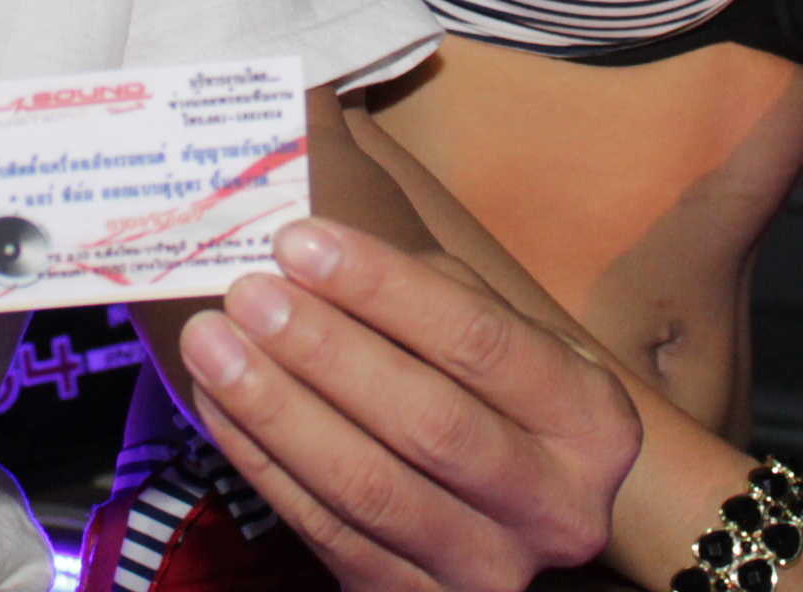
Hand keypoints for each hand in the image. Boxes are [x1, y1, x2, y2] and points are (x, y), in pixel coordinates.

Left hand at [171, 218, 638, 591]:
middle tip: (249, 294)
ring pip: (370, 488)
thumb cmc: (492, 396)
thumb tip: (312, 242)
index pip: (481, 342)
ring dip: (279, 410)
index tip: (299, 242)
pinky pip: (327, 533)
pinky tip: (219, 403)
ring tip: (213, 342)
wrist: (510, 515)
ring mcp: (489, 568)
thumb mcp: (497, 334)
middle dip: (327, 352)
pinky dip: (264, 463)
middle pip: (430, 423)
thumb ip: (428, 290)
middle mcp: (556, 506)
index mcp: (589, 420)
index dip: (385, 289)